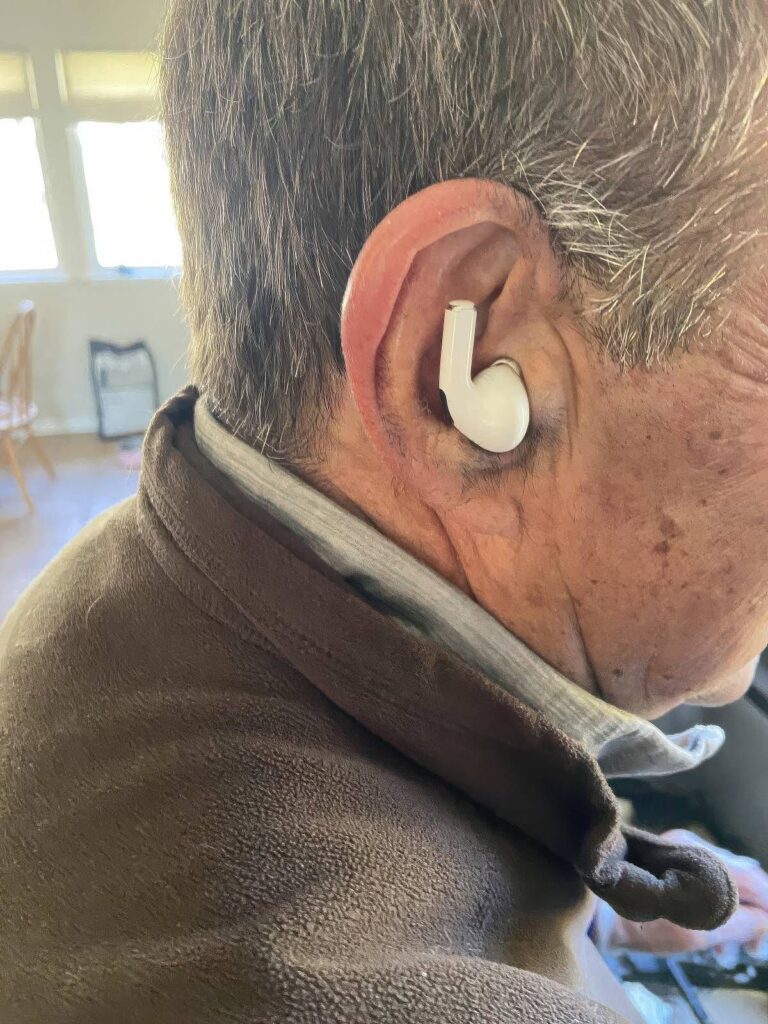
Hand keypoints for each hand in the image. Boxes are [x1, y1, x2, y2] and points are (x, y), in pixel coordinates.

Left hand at [601, 829, 767, 957]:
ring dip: (734, 915)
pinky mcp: (668, 860)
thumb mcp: (695, 932)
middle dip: (753, 915)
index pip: (753, 879)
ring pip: (726, 881)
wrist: (594, 912)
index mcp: (701, 858)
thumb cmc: (641, 923)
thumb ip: (737, 923)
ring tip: (727, 952)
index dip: (766, 910)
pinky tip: (710, 937)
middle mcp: (693, 845)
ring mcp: (680, 850)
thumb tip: (765, 919)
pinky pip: (706, 880)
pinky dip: (715, 907)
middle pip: (743, 878)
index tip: (761, 941)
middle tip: (749, 950)